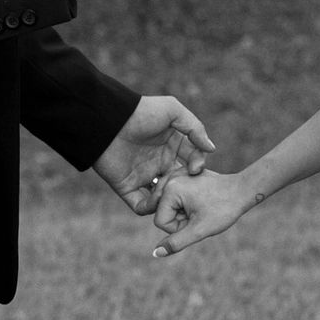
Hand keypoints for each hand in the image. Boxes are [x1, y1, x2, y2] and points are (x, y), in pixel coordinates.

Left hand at [93, 95, 214, 214]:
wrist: (108, 120)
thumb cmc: (141, 112)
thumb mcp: (173, 111)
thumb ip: (195, 128)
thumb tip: (211, 149)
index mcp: (171, 146)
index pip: (192, 162)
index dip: (197, 167)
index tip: (197, 169)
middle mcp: (159, 163)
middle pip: (179, 183)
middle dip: (187, 189)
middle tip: (189, 190)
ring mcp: (143, 176)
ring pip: (162, 198)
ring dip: (169, 201)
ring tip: (173, 197)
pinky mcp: (127, 187)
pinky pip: (140, 206)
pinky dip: (149, 208)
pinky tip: (157, 202)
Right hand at [151, 167, 251, 257]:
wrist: (241, 191)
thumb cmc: (223, 209)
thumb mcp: (199, 230)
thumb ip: (176, 242)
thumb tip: (156, 253)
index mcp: (171, 190)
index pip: (160, 221)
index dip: (178, 228)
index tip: (197, 220)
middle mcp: (169, 179)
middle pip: (162, 212)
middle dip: (179, 218)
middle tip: (200, 212)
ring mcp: (175, 174)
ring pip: (167, 206)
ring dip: (182, 211)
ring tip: (199, 206)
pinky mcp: (182, 174)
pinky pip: (174, 197)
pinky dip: (184, 202)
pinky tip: (198, 200)